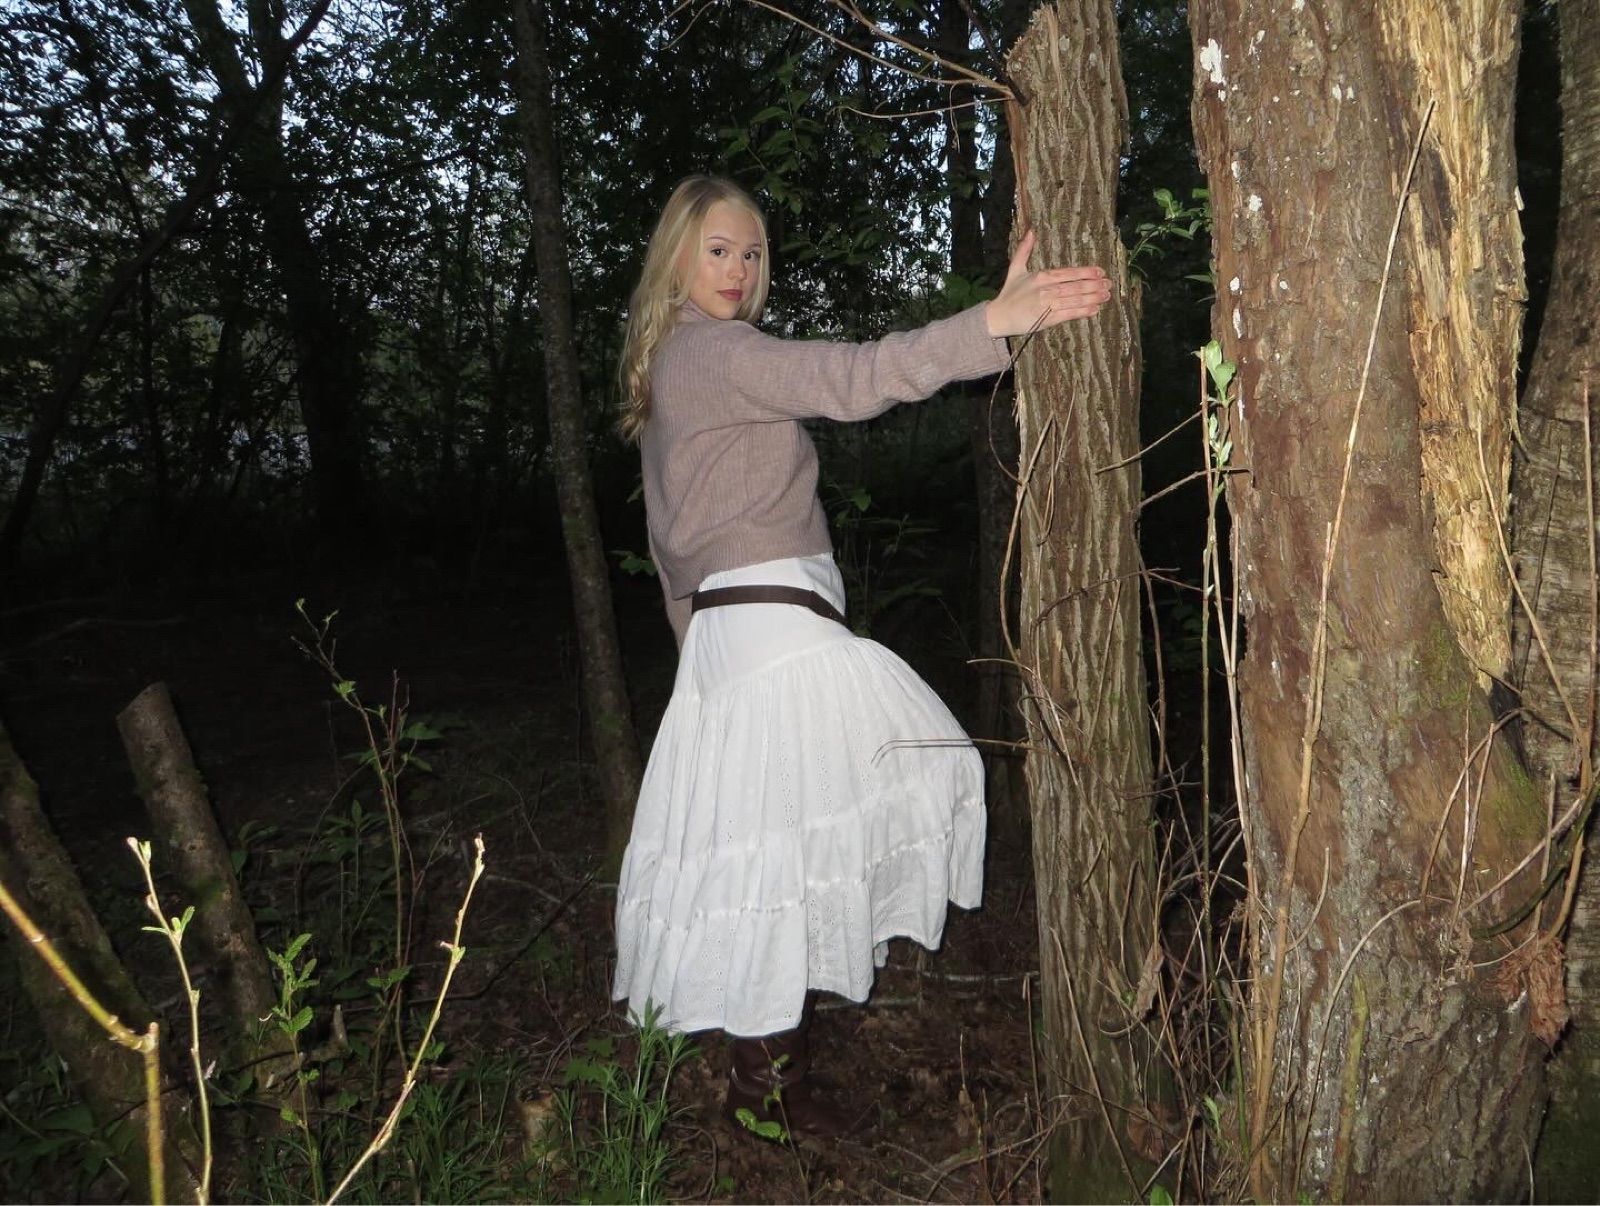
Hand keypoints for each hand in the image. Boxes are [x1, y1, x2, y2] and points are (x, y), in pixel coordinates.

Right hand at [983, 230, 1111, 337]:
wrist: (998, 317)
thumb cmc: (1009, 294)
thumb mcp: (1015, 269)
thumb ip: (1024, 250)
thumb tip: (1030, 231)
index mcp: (1041, 276)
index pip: (1068, 273)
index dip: (1086, 272)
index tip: (1100, 272)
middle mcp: (1045, 290)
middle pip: (1075, 286)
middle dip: (1094, 285)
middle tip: (1109, 284)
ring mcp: (1047, 305)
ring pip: (1074, 300)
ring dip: (1092, 297)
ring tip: (1106, 295)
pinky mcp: (1046, 319)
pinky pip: (1068, 314)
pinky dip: (1082, 311)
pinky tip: (1094, 309)